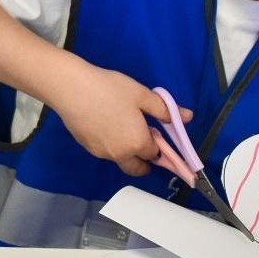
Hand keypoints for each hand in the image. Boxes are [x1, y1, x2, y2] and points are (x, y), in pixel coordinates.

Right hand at [48, 63, 192, 176]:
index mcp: (138, 143)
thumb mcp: (142, 95)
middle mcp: (120, 154)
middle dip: (145, 162)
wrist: (71, 89)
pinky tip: (105, 123)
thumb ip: (165, 110)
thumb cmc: (109, 89)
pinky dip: (111, 145)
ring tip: (122, 125)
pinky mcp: (87, 147)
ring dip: (127, 152)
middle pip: (138, 169)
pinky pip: (106, 152)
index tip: (155, 131)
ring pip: (120, 160)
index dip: (158, 144)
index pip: (156, 154)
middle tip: (144, 142)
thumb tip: (187, 117)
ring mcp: (101, 153)